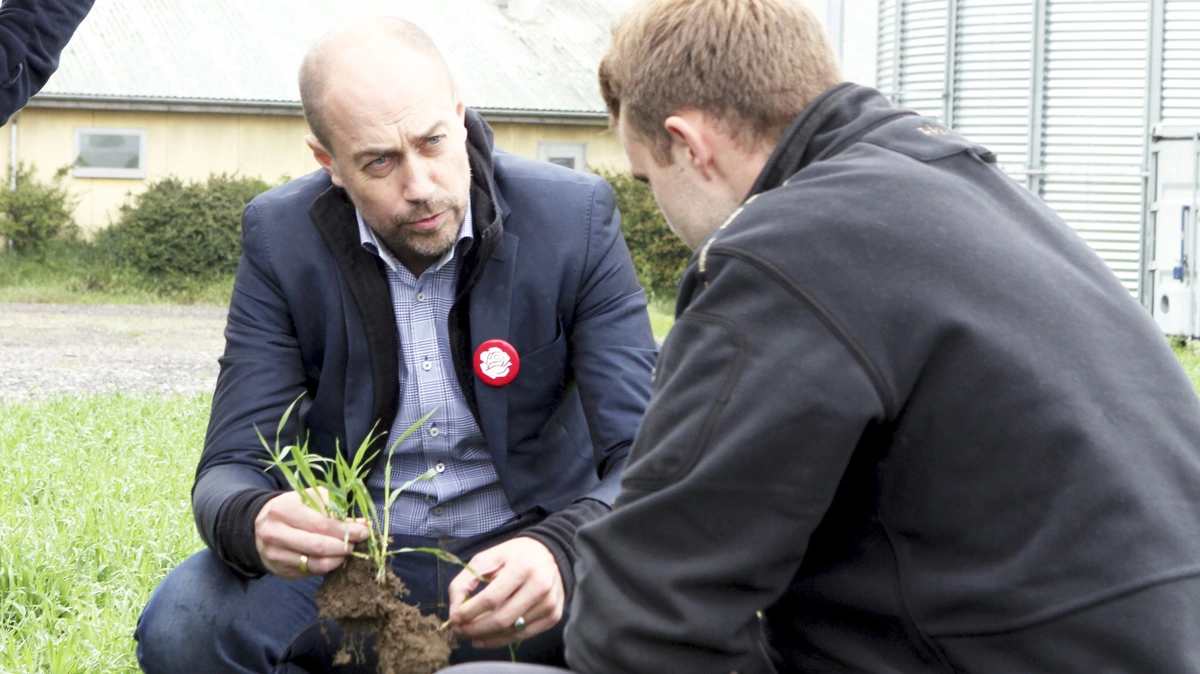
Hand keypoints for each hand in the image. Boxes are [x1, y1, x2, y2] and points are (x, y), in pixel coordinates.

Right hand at [254, 487, 369, 578]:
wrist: (257, 525)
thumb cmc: (291, 509)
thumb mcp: (308, 499)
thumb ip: (334, 508)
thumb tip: (361, 523)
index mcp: (284, 510)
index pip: (321, 524)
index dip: (346, 530)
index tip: (364, 531)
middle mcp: (276, 533)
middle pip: (318, 547)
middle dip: (343, 547)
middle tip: (356, 544)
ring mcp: (276, 554)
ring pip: (315, 564)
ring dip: (337, 559)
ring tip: (346, 552)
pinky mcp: (279, 570)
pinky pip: (309, 572)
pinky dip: (326, 567)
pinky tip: (333, 558)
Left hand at [446, 536, 563, 647]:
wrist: (551, 554)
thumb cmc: (515, 556)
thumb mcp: (488, 557)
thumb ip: (466, 580)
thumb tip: (455, 610)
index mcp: (522, 567)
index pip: (491, 598)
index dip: (469, 612)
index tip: (454, 618)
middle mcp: (539, 586)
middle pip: (501, 619)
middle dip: (474, 629)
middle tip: (458, 631)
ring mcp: (549, 603)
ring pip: (511, 631)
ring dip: (485, 637)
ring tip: (470, 634)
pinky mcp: (553, 616)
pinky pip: (523, 635)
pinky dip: (501, 640)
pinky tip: (486, 638)